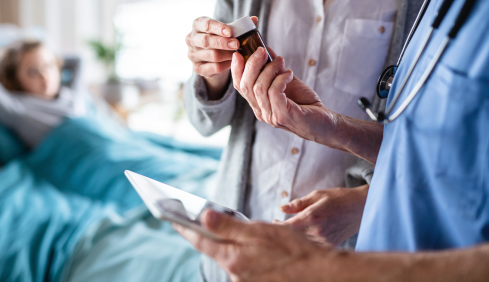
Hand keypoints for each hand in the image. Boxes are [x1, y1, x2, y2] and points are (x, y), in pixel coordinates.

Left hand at [173, 210, 331, 281]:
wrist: (321, 274)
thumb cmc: (293, 251)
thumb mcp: (258, 232)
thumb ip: (228, 227)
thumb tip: (203, 217)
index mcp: (232, 259)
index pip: (200, 241)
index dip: (185, 228)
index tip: (171, 218)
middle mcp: (235, 274)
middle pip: (216, 249)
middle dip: (214, 234)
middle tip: (210, 217)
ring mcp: (246, 281)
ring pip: (232, 257)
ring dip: (234, 244)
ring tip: (248, 232)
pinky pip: (245, 265)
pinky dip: (246, 253)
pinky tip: (262, 248)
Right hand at [186, 16, 257, 98]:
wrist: (211, 56)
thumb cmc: (220, 38)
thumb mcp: (227, 30)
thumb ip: (240, 25)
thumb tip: (254, 19)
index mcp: (197, 25)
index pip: (206, 24)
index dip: (218, 28)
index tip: (230, 31)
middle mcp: (191, 39)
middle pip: (206, 41)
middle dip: (223, 42)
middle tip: (237, 44)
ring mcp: (193, 55)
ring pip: (211, 55)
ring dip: (227, 54)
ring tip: (238, 53)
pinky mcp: (197, 68)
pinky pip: (214, 68)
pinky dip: (226, 65)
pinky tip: (234, 62)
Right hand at [230, 49, 337, 143]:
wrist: (325, 122)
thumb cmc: (306, 104)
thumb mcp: (286, 82)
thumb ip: (274, 69)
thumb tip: (265, 50)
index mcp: (258, 104)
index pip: (239, 86)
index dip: (236, 69)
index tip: (238, 53)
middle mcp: (261, 111)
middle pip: (246, 85)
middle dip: (252, 64)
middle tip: (262, 51)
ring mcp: (270, 115)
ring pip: (259, 87)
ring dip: (270, 69)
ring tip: (281, 61)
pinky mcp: (282, 116)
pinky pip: (274, 92)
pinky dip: (281, 78)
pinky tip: (289, 75)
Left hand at [278, 185, 368, 246]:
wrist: (361, 206)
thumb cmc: (338, 197)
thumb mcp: (317, 195)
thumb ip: (298, 203)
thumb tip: (282, 207)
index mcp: (313, 216)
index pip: (288, 226)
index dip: (278, 226)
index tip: (274, 222)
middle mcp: (318, 230)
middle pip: (294, 236)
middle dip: (284, 231)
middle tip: (278, 226)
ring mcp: (326, 240)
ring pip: (303, 243)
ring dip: (294, 237)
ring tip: (289, 230)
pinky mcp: (332, 244)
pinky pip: (314, 246)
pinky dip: (306, 241)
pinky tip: (303, 235)